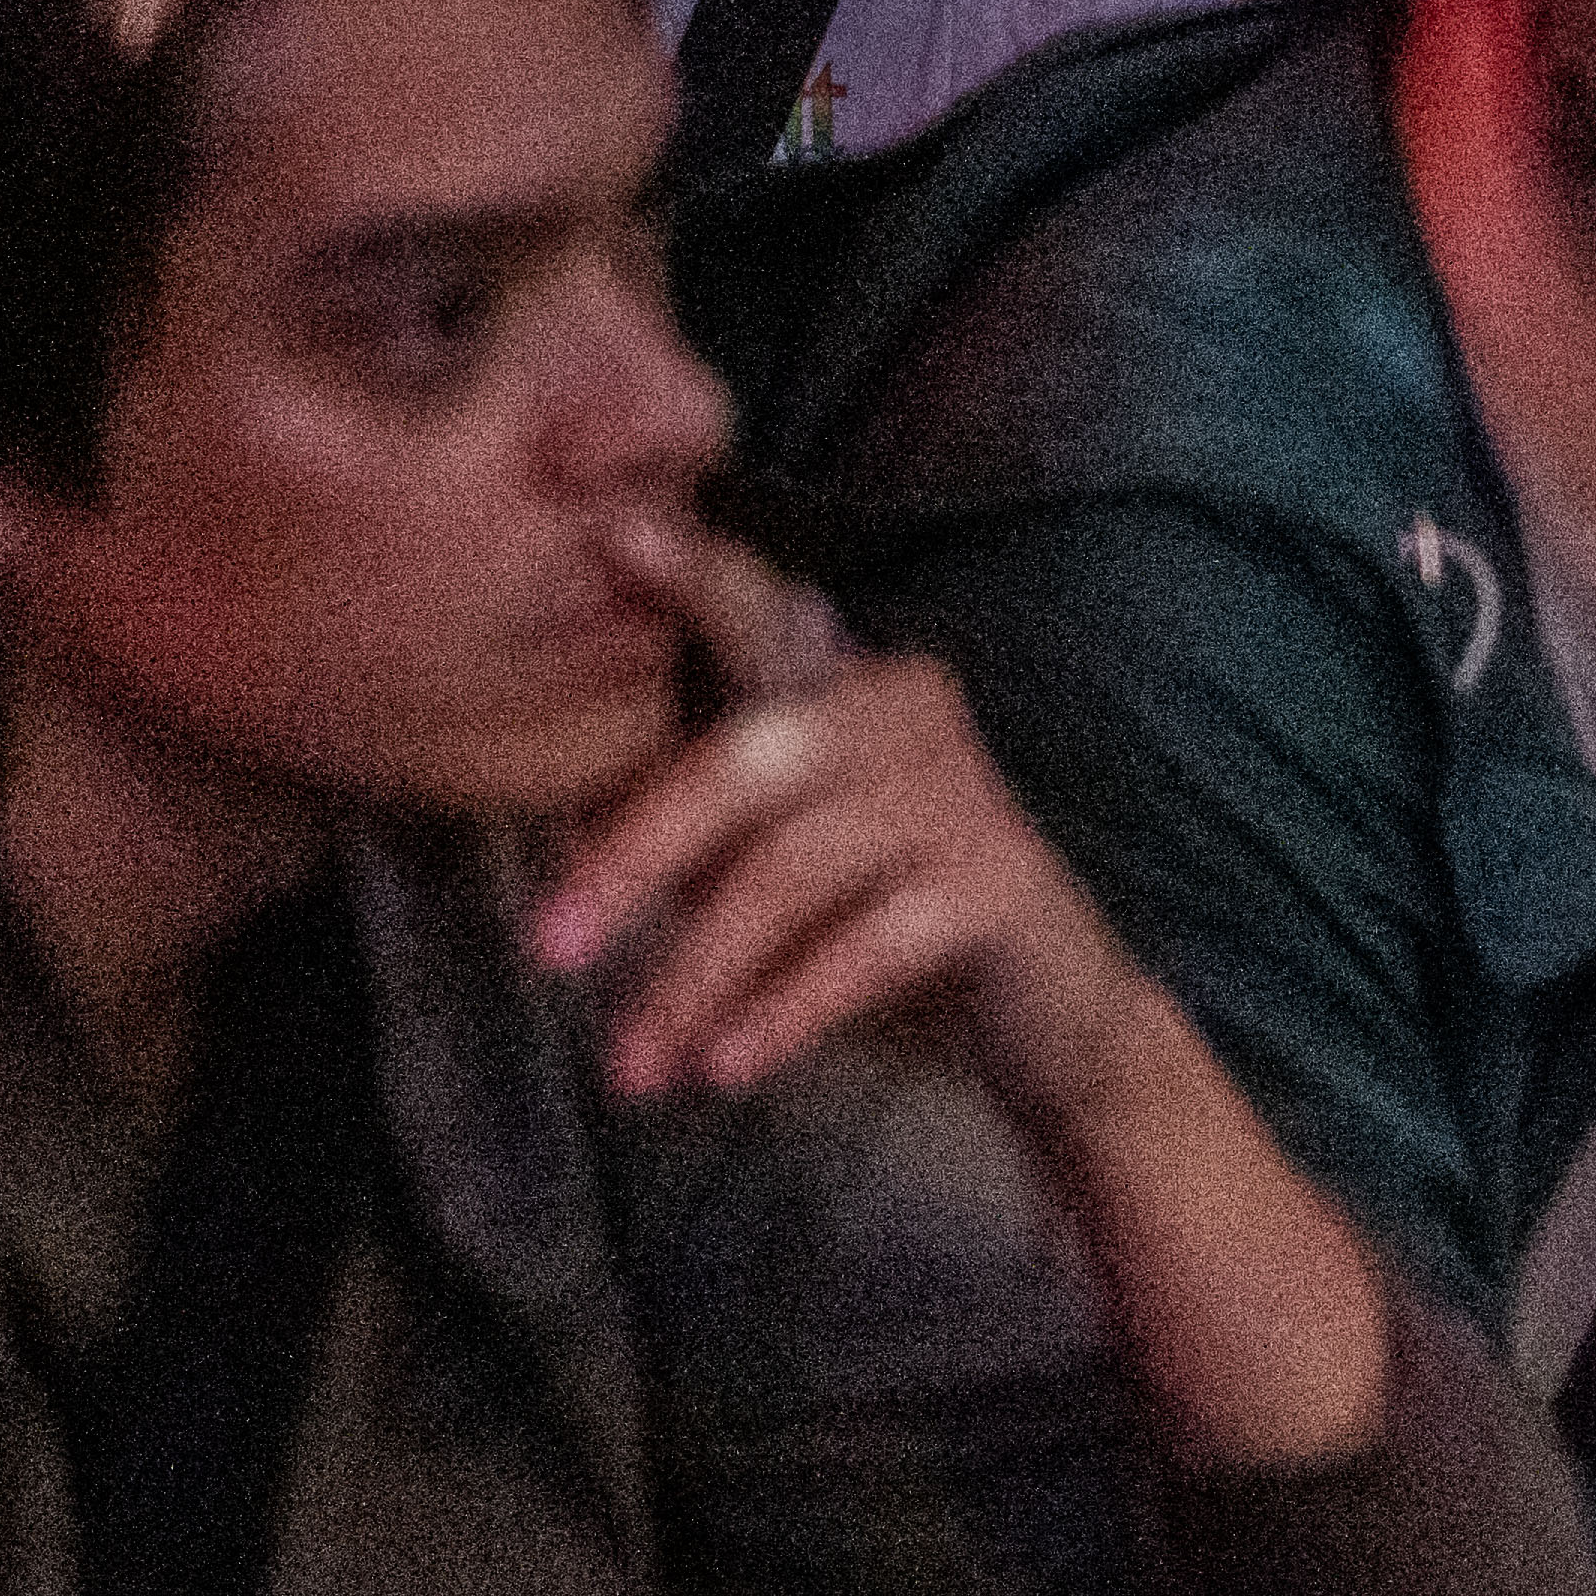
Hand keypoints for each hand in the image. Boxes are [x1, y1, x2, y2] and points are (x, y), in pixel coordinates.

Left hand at [527, 523, 1192, 1122]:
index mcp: (841, 687)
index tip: (612, 528)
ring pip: (791, 871)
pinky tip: (728, 1067)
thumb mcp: (772, 858)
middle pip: (745, 759)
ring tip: (637, 1064)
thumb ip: (692, 820)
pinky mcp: (1002, 883)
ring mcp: (963, 793)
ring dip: (695, 977)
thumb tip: (562, 820)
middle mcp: (908, 711)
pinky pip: (869, 945)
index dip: (692, 573)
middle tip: (550, 950)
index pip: (757, 616)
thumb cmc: (880, 924)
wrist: (1045, 1017)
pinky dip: (785, 1011)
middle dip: (634, 858)